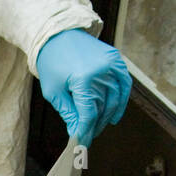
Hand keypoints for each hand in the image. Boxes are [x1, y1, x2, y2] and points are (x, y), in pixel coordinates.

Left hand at [37, 28, 131, 146]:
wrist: (57, 34)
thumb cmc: (52, 62)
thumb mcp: (54, 91)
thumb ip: (69, 113)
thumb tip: (78, 132)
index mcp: (83, 78)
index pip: (89, 113)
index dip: (86, 130)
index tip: (82, 141)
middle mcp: (101, 70)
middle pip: (103, 107)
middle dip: (96, 124)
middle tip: (89, 136)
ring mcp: (111, 63)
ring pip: (115, 99)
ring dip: (107, 116)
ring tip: (99, 126)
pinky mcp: (115, 59)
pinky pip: (124, 84)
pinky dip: (121, 100)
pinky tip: (115, 114)